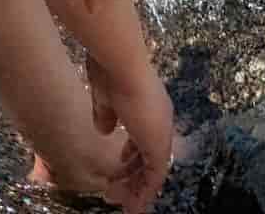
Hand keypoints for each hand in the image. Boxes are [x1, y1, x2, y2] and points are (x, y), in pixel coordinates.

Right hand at [87, 55, 173, 213]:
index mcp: (149, 105)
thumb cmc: (111, 74)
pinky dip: (146, 192)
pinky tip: (135, 206)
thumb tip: (104, 130)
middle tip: (119, 191)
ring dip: (138, 187)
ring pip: (154, 168)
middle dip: (134, 175)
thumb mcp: (105, 98)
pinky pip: (156, 175)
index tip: (121, 165)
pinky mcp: (158, 144)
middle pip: (150, 155)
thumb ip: (106, 115)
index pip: (145, 136)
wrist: (122, 64)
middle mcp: (160, 119)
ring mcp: (161, 131)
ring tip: (124, 204)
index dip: (133, 153)